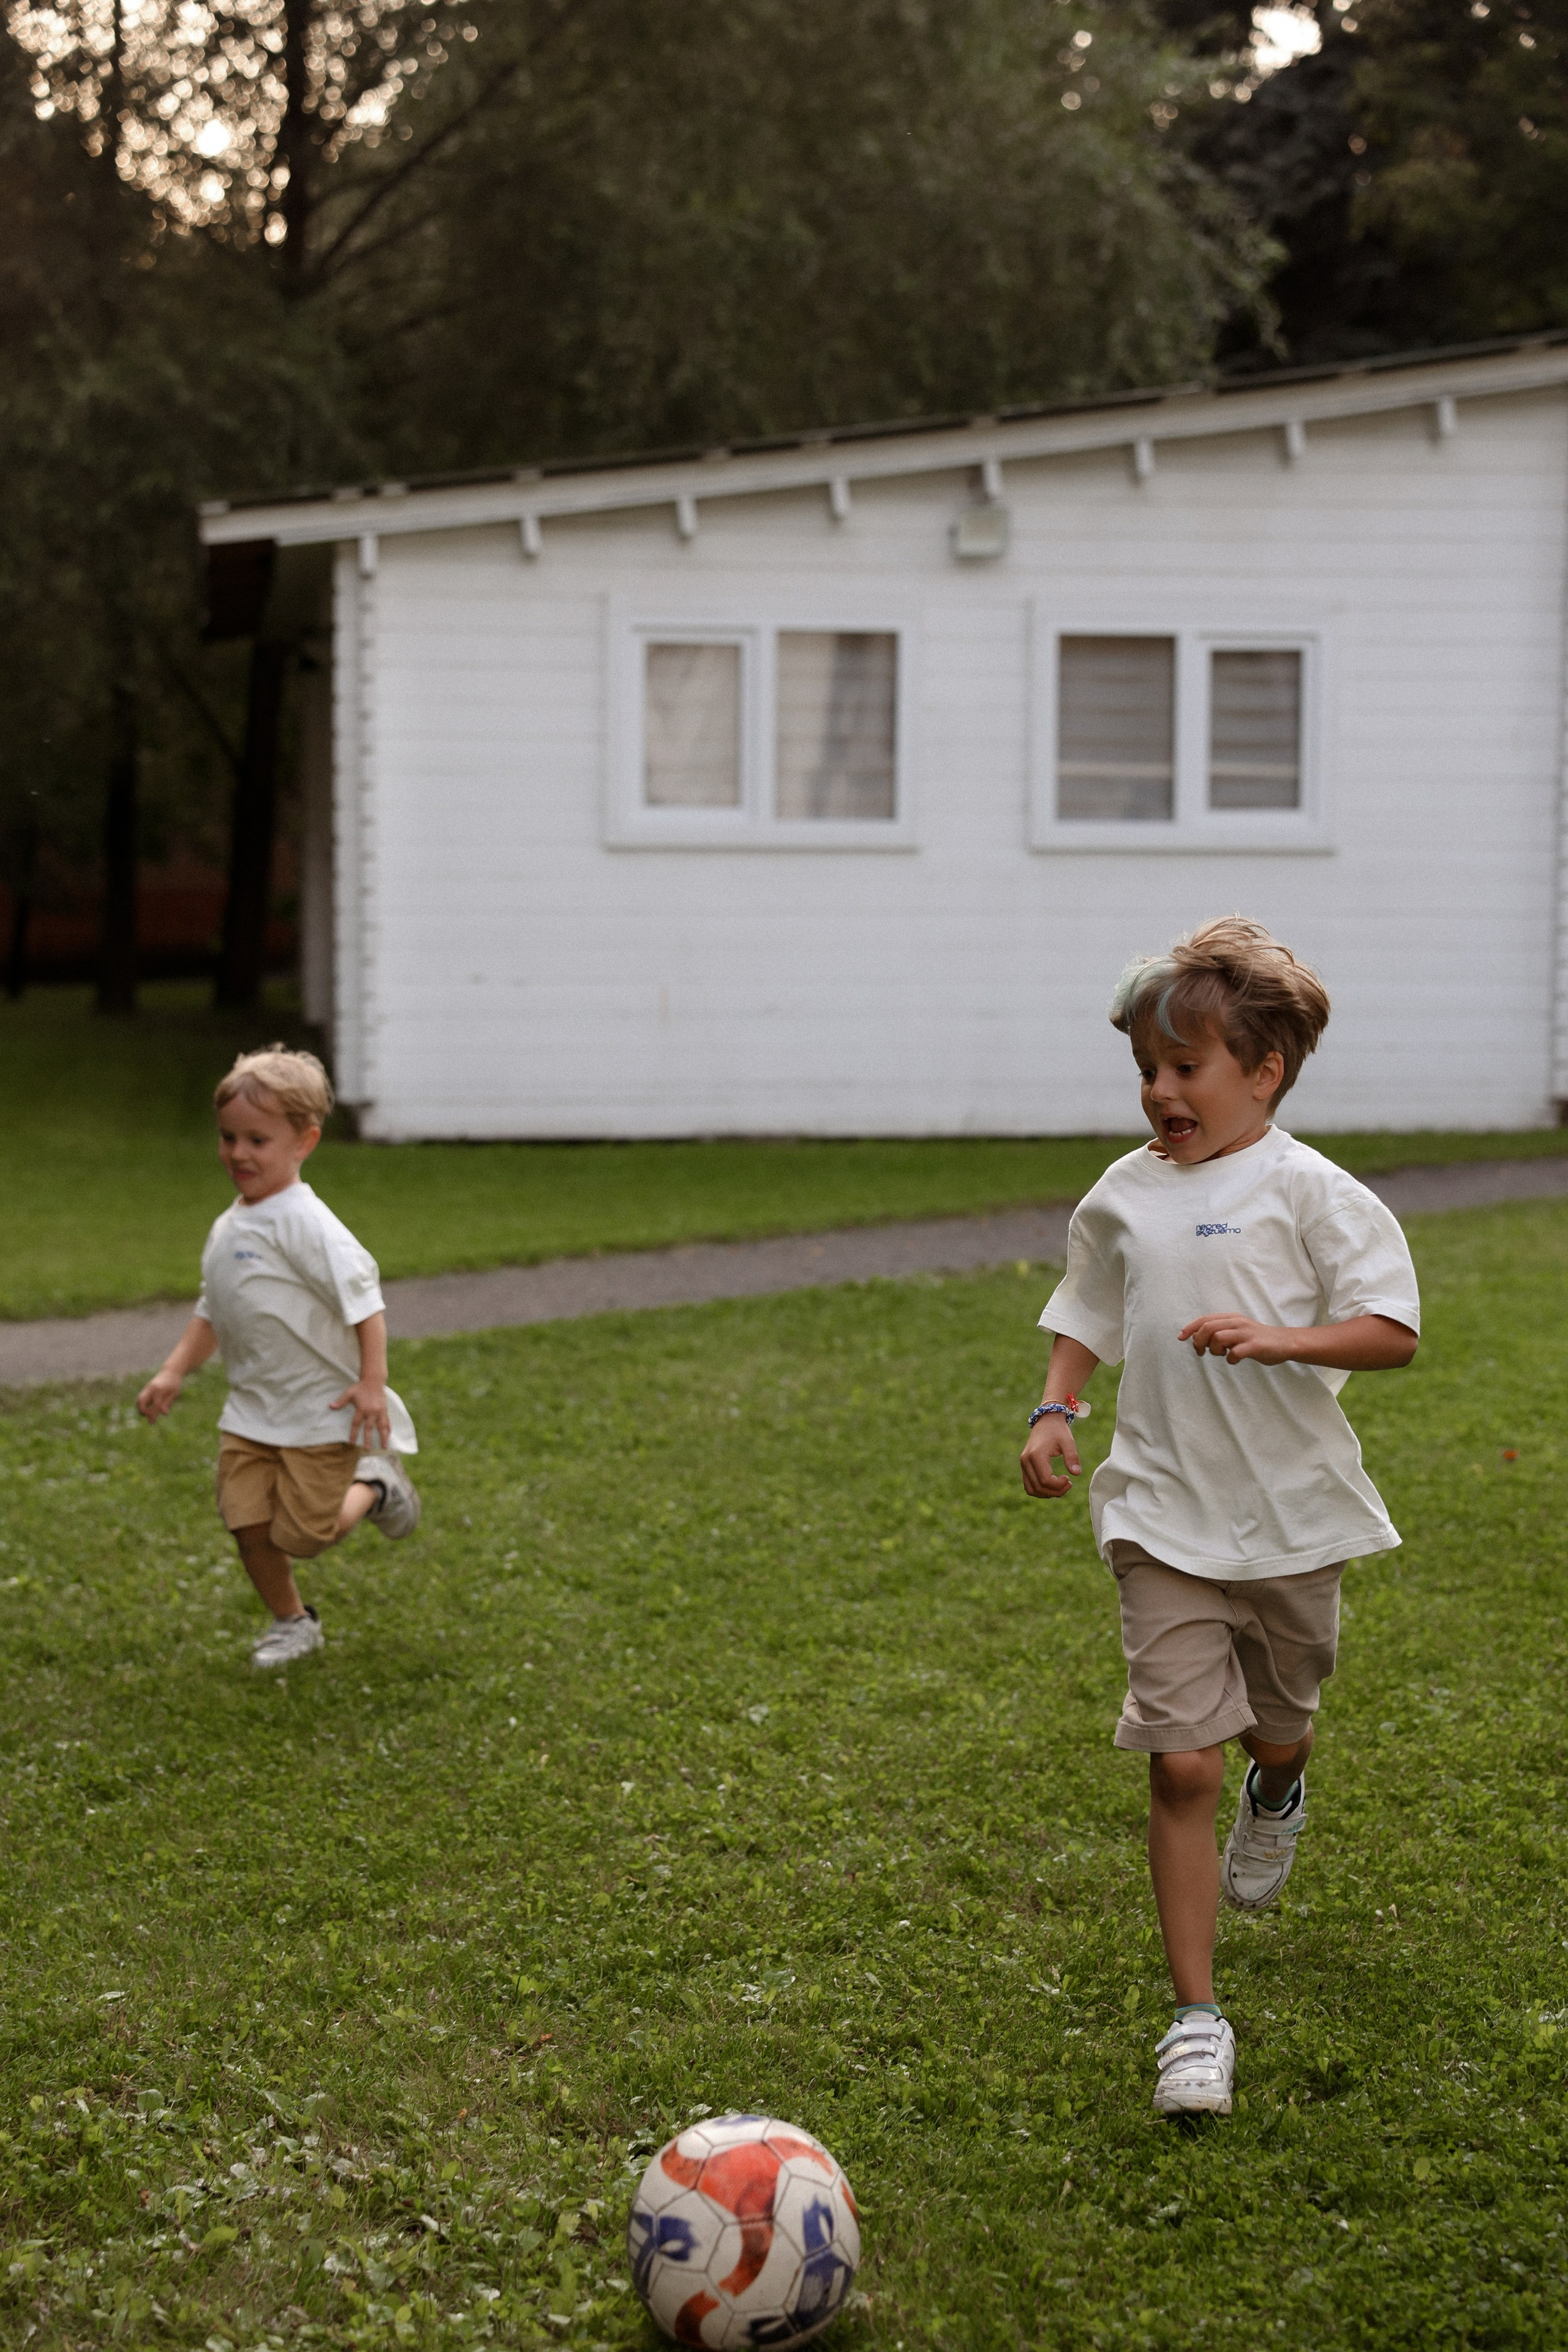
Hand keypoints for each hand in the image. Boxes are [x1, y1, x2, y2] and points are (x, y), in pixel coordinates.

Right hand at [136, 1367, 182, 1422]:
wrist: (170, 1372)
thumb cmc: (174, 1384)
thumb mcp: (174, 1393)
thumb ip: (168, 1403)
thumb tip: (164, 1413)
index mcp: (160, 1390)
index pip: (155, 1405)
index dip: (153, 1415)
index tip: (151, 1423)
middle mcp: (151, 1388)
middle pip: (141, 1401)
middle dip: (142, 1411)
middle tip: (149, 1417)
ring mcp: (147, 1388)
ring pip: (138, 1400)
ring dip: (141, 1409)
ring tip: (148, 1414)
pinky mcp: (145, 1389)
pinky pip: (140, 1398)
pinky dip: (141, 1405)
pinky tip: (147, 1409)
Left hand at [331, 1378, 390, 1450]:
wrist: (374, 1381)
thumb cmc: (360, 1387)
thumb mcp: (349, 1393)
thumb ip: (341, 1401)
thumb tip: (331, 1406)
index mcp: (362, 1409)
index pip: (356, 1424)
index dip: (354, 1433)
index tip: (352, 1442)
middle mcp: (372, 1412)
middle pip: (369, 1428)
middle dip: (368, 1439)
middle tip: (367, 1448)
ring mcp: (380, 1411)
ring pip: (382, 1426)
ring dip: (384, 1437)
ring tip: (385, 1446)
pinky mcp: (385, 1410)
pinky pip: (387, 1421)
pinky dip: (388, 1429)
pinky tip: (389, 1435)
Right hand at [1020, 1411, 1081, 1497]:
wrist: (1046, 1421)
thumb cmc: (1058, 1430)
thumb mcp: (1068, 1441)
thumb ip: (1072, 1457)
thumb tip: (1077, 1473)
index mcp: (1035, 1455)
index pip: (1045, 1480)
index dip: (1058, 1485)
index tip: (1069, 1479)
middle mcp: (1026, 1461)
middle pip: (1038, 1487)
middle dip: (1055, 1491)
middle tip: (1069, 1484)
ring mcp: (1023, 1464)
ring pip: (1031, 1489)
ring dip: (1047, 1493)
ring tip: (1061, 1487)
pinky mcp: (1025, 1466)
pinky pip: (1029, 1485)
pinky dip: (1041, 1490)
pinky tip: (1053, 1485)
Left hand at [1178, 1314, 1294, 1364]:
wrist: (1284, 1343)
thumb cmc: (1256, 1339)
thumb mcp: (1236, 1330)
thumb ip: (1219, 1332)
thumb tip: (1198, 1340)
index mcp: (1231, 1318)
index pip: (1205, 1319)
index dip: (1190, 1328)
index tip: (1180, 1337)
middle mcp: (1237, 1323)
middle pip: (1208, 1327)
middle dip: (1199, 1341)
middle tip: (1201, 1352)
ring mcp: (1246, 1333)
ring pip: (1218, 1337)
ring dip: (1215, 1349)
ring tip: (1222, 1354)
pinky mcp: (1254, 1346)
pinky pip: (1235, 1353)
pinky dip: (1230, 1359)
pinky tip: (1235, 1360)